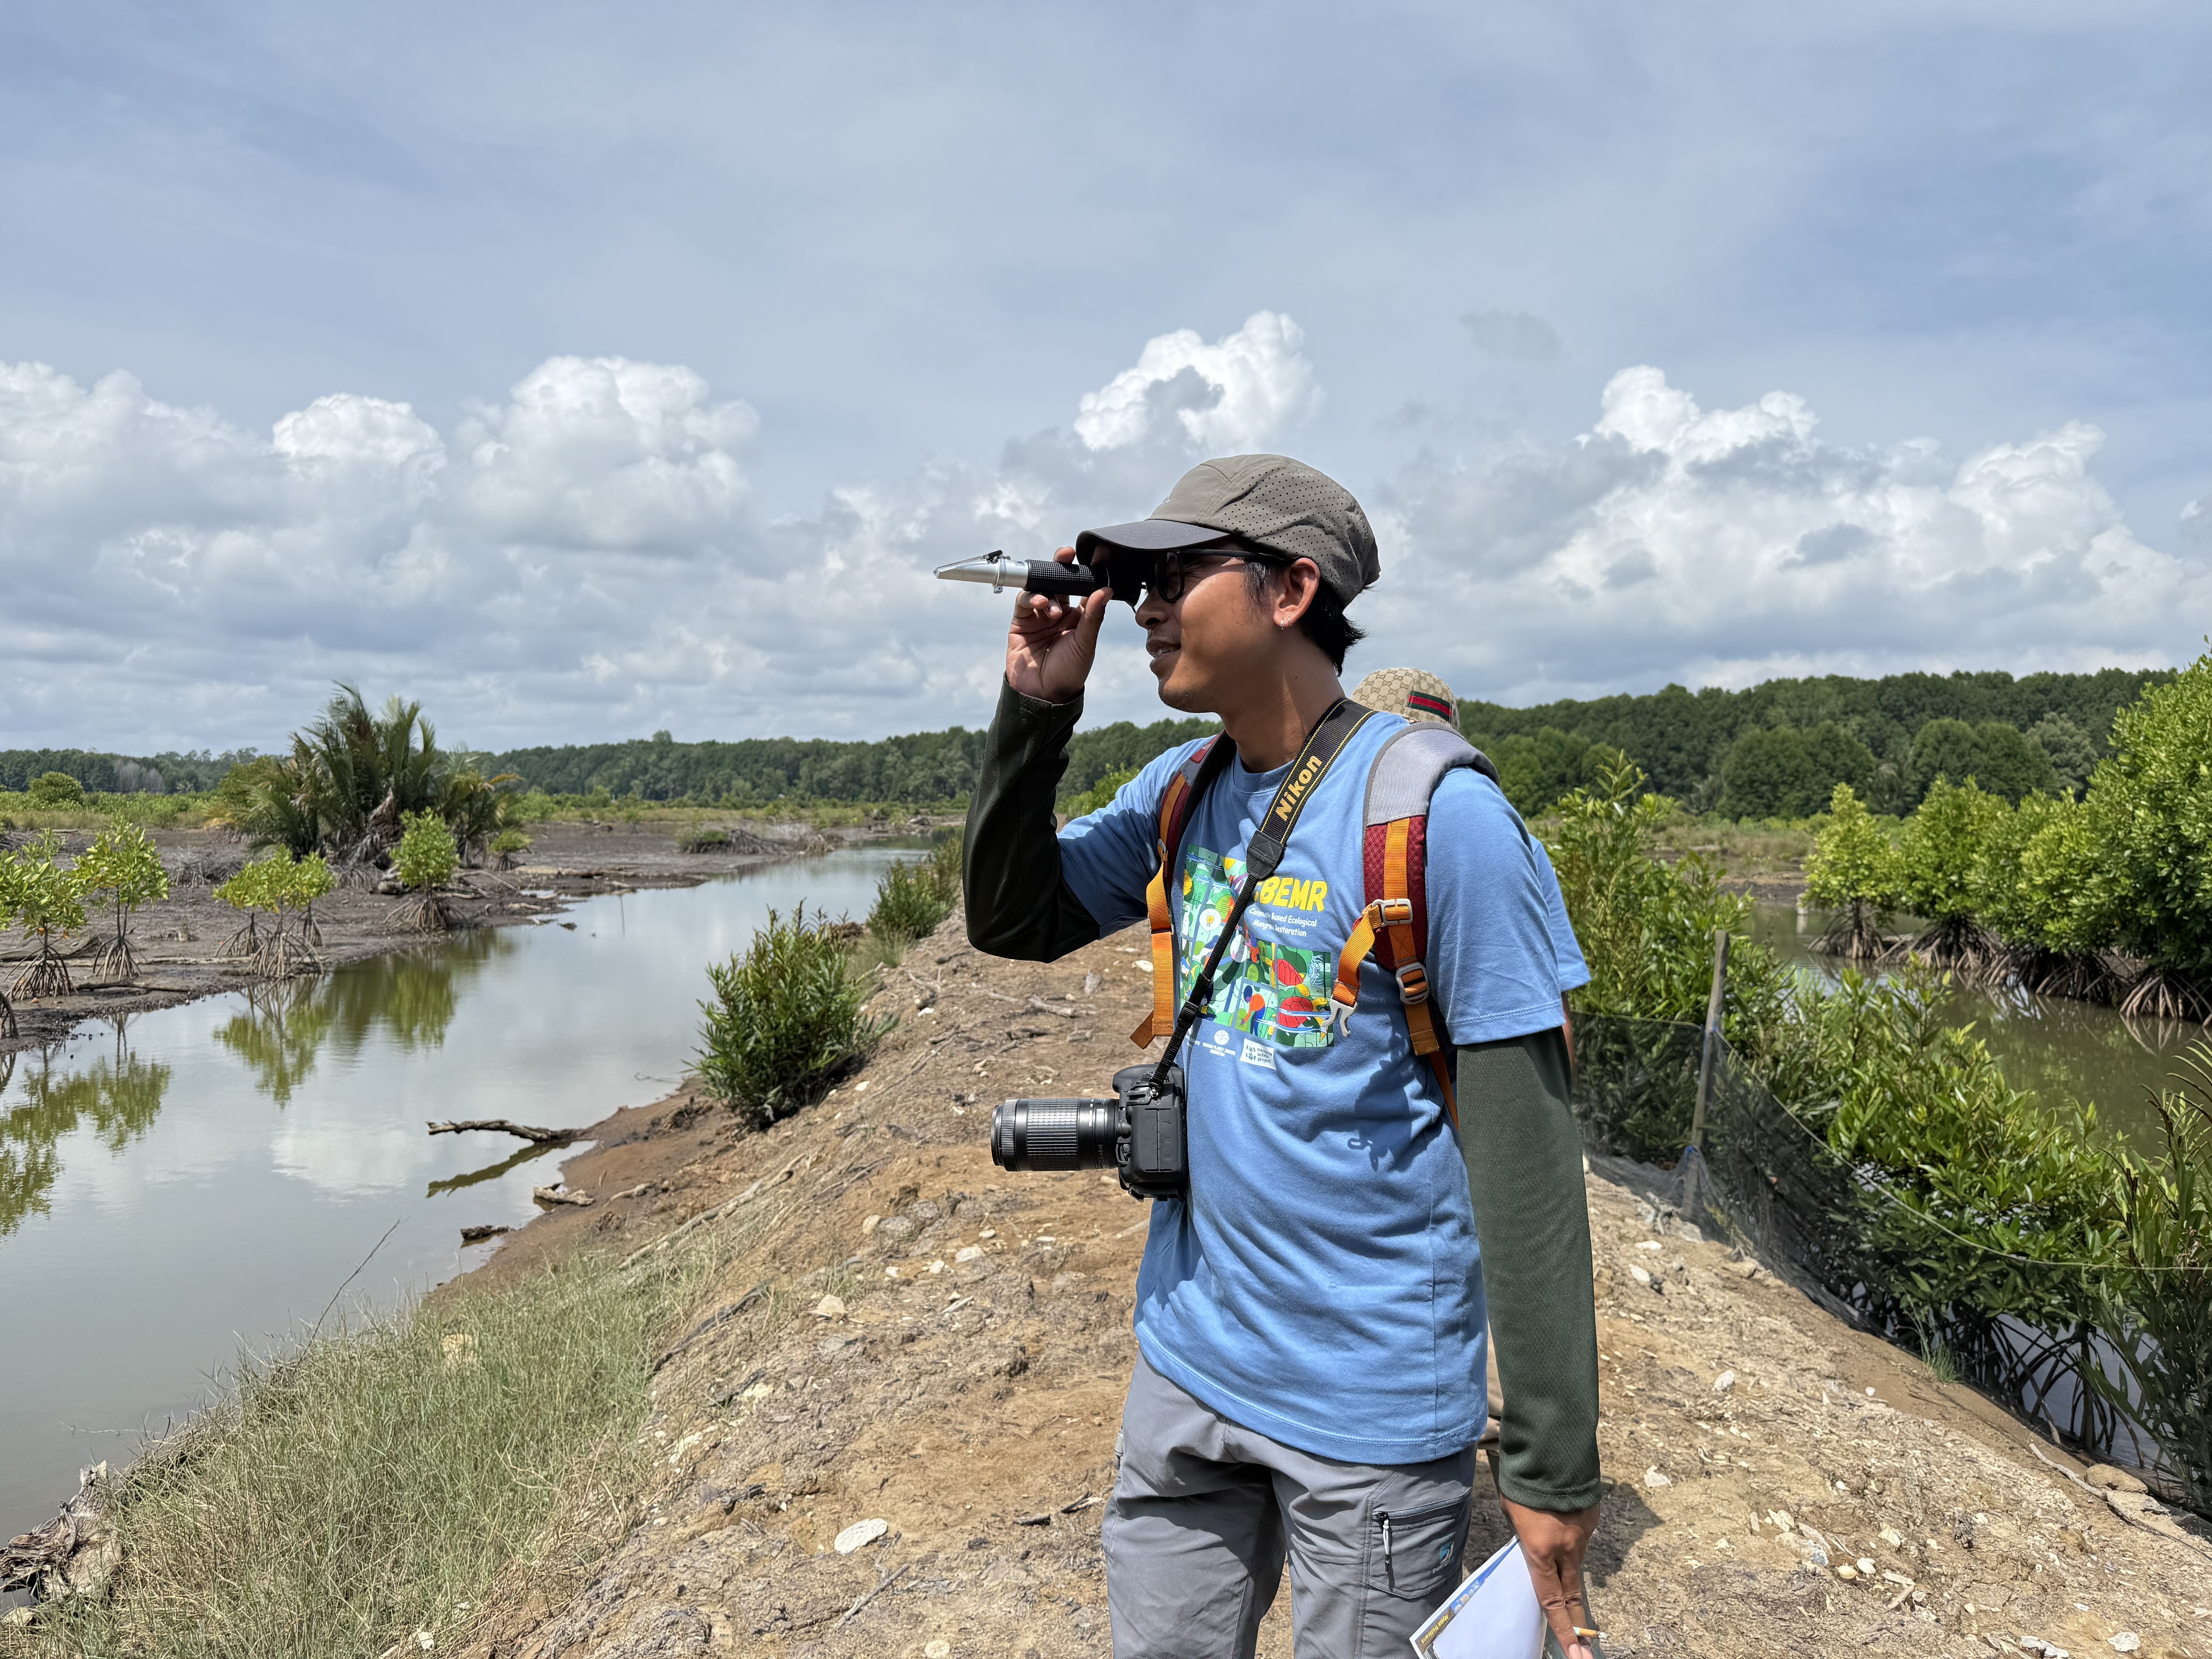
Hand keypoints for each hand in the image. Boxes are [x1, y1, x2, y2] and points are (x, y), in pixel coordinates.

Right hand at [1005, 545, 1109, 705]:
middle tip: (1066, 554)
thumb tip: (1106, 590)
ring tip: (1053, 608)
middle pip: (1060, 581)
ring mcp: (1040, 616)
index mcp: (1079, 617)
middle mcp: (1060, 612)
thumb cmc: (1069, 672)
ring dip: (1048, 590)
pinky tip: (1040, 604)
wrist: (1042, 694)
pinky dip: (1031, 597)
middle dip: (1062, 566)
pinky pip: (1025, 601)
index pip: (1084, 588)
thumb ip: (1093, 616)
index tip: (1095, 556)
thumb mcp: (1085, 643)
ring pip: (1042, 588)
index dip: (1088, 572)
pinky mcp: (1021, 621)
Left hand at [1501, 1495, 1600, 1658]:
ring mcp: (1583, 1534)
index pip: (1551, 1599)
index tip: (1574, 1652)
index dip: (1562, 1628)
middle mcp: (1566, 1548)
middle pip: (1572, 1594)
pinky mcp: (1592, 1518)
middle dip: (1578, 1624)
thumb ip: (1526, 1539)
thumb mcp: (1513, 1514)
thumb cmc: (1522, 1481)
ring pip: (1575, 1561)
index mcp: (1541, 1551)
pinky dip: (1571, 1533)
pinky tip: (1561, 1513)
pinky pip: (1581, 1535)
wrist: (1550, 1450)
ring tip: (1551, 1536)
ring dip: (1567, 1563)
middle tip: (1585, 1650)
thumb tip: (1537, 1550)